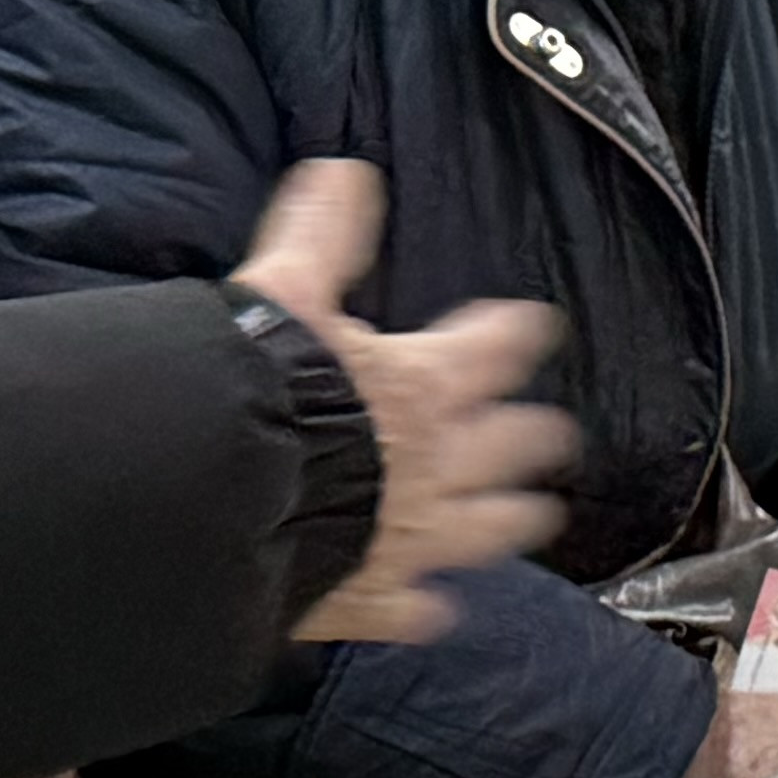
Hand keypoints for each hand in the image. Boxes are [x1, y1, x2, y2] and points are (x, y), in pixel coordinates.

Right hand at [232, 161, 580, 642]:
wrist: (226, 507)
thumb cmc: (265, 395)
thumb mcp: (285, 294)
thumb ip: (322, 234)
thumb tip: (343, 169)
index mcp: (431, 384)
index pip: (500, 345)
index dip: (517, 333)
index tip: (534, 327)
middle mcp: (446, 463)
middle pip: (522, 446)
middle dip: (537, 437)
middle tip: (551, 435)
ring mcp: (422, 539)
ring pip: (496, 533)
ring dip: (512, 521)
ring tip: (532, 517)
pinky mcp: (382, 599)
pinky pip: (419, 608)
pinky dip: (423, 604)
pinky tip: (428, 605)